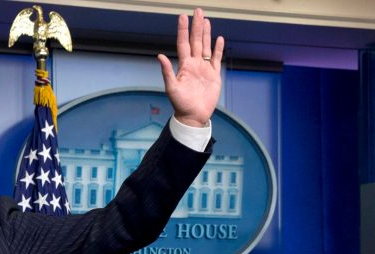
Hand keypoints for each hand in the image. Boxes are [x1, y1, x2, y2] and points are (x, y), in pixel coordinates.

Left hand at [158, 8, 224, 126]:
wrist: (194, 116)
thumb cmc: (180, 104)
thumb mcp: (171, 87)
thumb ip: (167, 71)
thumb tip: (160, 56)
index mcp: (184, 66)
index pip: (183, 43)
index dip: (183, 30)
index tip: (183, 16)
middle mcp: (194, 64)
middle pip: (196, 41)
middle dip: (197, 26)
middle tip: (198, 10)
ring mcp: (204, 69)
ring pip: (205, 46)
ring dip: (206, 34)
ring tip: (206, 20)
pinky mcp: (213, 75)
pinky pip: (216, 59)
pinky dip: (217, 48)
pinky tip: (219, 39)